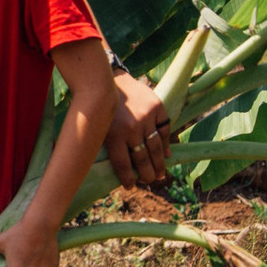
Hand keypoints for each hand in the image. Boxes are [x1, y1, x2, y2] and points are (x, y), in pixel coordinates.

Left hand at [106, 71, 171, 187]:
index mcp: (113, 134)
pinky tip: (166, 153)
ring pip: (156, 147)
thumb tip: (122, 169)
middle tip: (150, 180)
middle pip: (142, 158)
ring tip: (160, 174)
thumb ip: (110, 146)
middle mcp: (131, 127)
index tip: (130, 186)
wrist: (111, 80)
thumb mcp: (100, 127)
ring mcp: (146, 117)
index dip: (127, 177)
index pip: (122, 163)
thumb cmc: (103, 108)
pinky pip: (164, 129)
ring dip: (159, 163)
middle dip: (147, 173)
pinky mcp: (157, 107)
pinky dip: (166, 143)